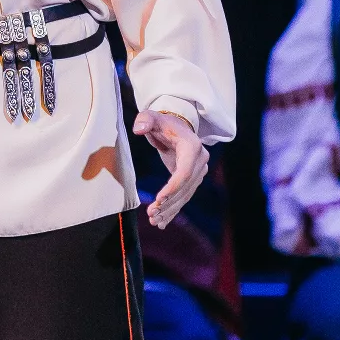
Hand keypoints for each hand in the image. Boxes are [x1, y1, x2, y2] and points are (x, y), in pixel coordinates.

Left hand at [134, 110, 207, 229]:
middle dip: (169, 203)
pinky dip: (173, 210)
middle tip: (151, 214)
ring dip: (170, 210)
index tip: (158, 200)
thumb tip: (139, 129)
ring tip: (154, 221)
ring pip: (185, 196)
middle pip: (185, 188)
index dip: (172, 187)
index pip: (184, 172)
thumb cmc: (162, 122)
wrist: (176, 127)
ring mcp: (198, 172)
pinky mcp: (192, 180)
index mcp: (192, 147)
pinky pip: (184, 197)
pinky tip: (163, 222)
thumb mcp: (152, 117)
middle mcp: (200, 161)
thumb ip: (145, 119)